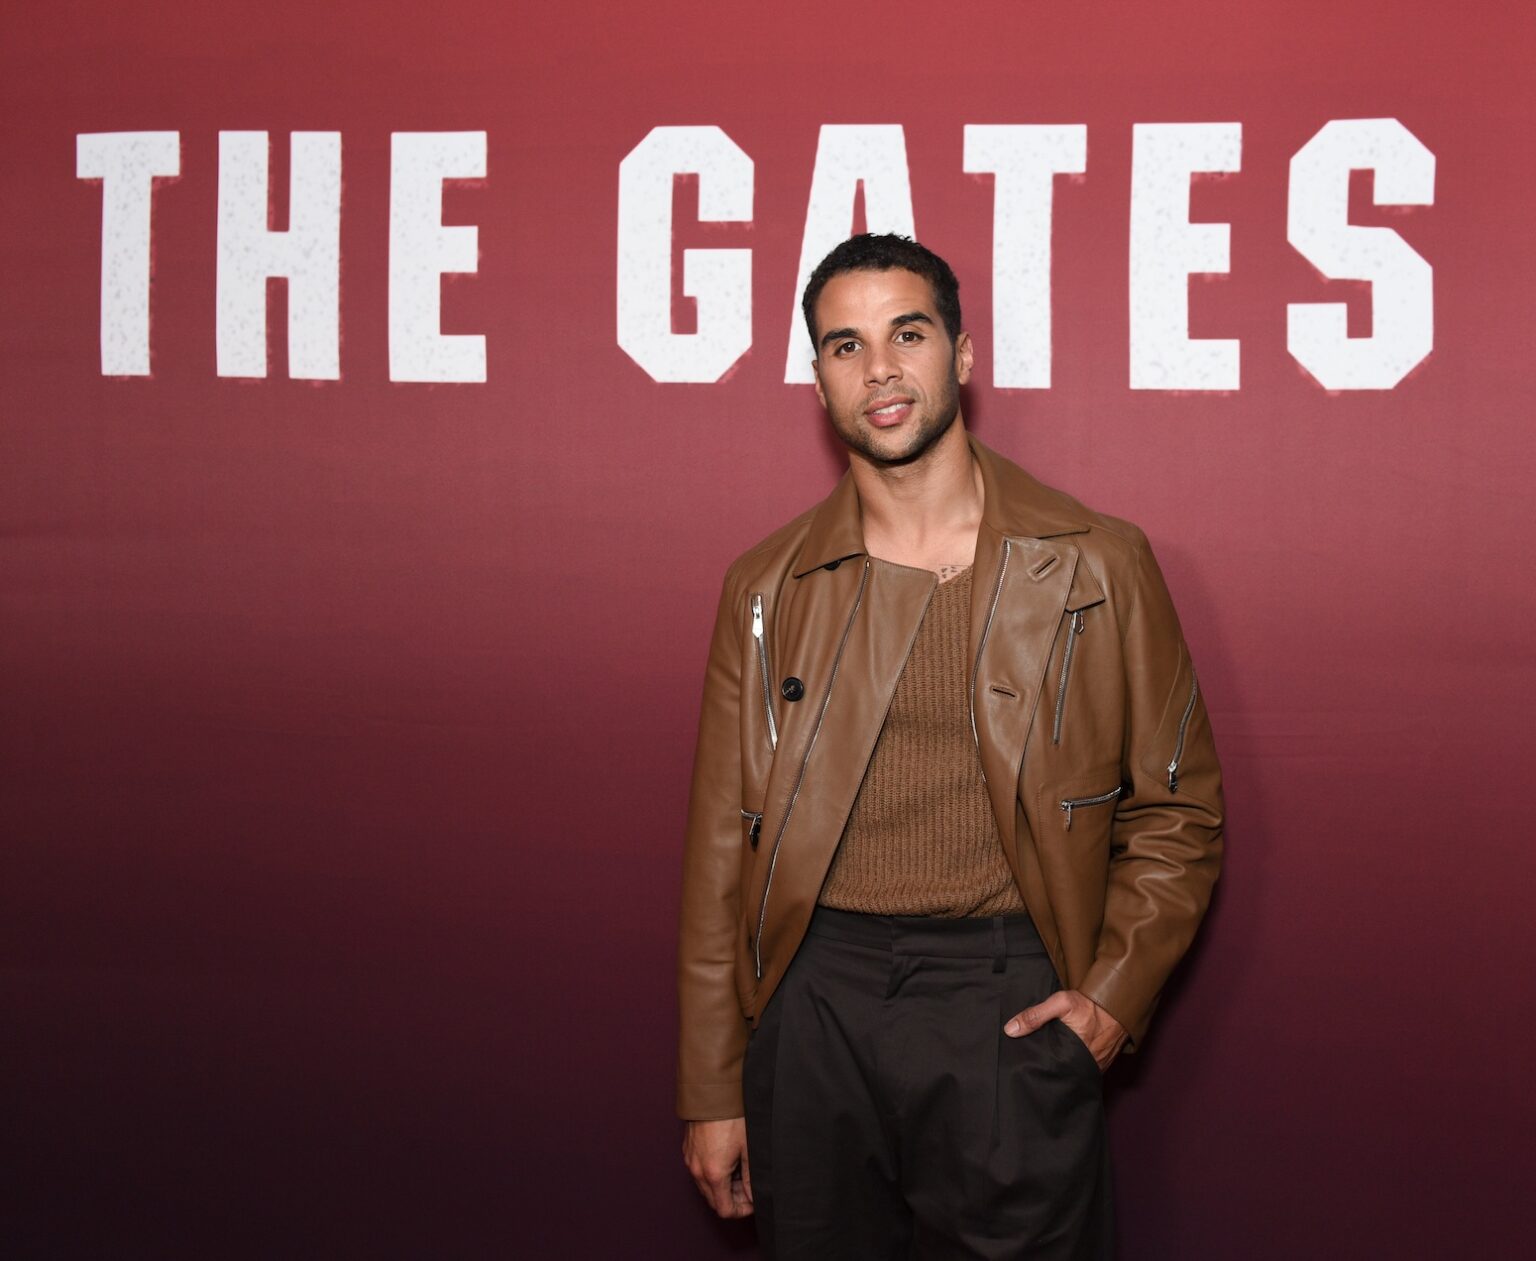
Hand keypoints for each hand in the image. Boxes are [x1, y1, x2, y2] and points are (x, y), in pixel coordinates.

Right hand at [682, 1117, 752, 1217]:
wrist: (712, 1093)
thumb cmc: (732, 1118)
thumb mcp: (748, 1149)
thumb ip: (751, 1178)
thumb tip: (753, 1197)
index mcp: (713, 1174)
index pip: (725, 1210)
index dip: (741, 1211)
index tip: (753, 1201)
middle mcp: (697, 1171)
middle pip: (714, 1201)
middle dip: (733, 1199)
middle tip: (748, 1186)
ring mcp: (690, 1160)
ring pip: (706, 1187)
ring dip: (723, 1186)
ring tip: (739, 1170)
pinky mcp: (688, 1150)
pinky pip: (699, 1172)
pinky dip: (713, 1174)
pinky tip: (727, 1159)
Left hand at [1004, 989, 1126, 1071]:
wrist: (1118, 1004)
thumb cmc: (1089, 1004)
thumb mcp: (1060, 1003)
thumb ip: (1035, 1015)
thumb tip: (1010, 1030)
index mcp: (1070, 1053)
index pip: (1047, 1067)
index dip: (1035, 1065)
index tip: (1023, 1062)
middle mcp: (1084, 1065)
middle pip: (1058, 1071)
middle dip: (1047, 1068)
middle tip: (1032, 1062)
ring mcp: (1094, 1067)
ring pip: (1071, 1071)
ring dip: (1062, 1067)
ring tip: (1047, 1060)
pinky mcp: (1101, 1065)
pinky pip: (1084, 1069)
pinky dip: (1075, 1065)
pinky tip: (1065, 1057)